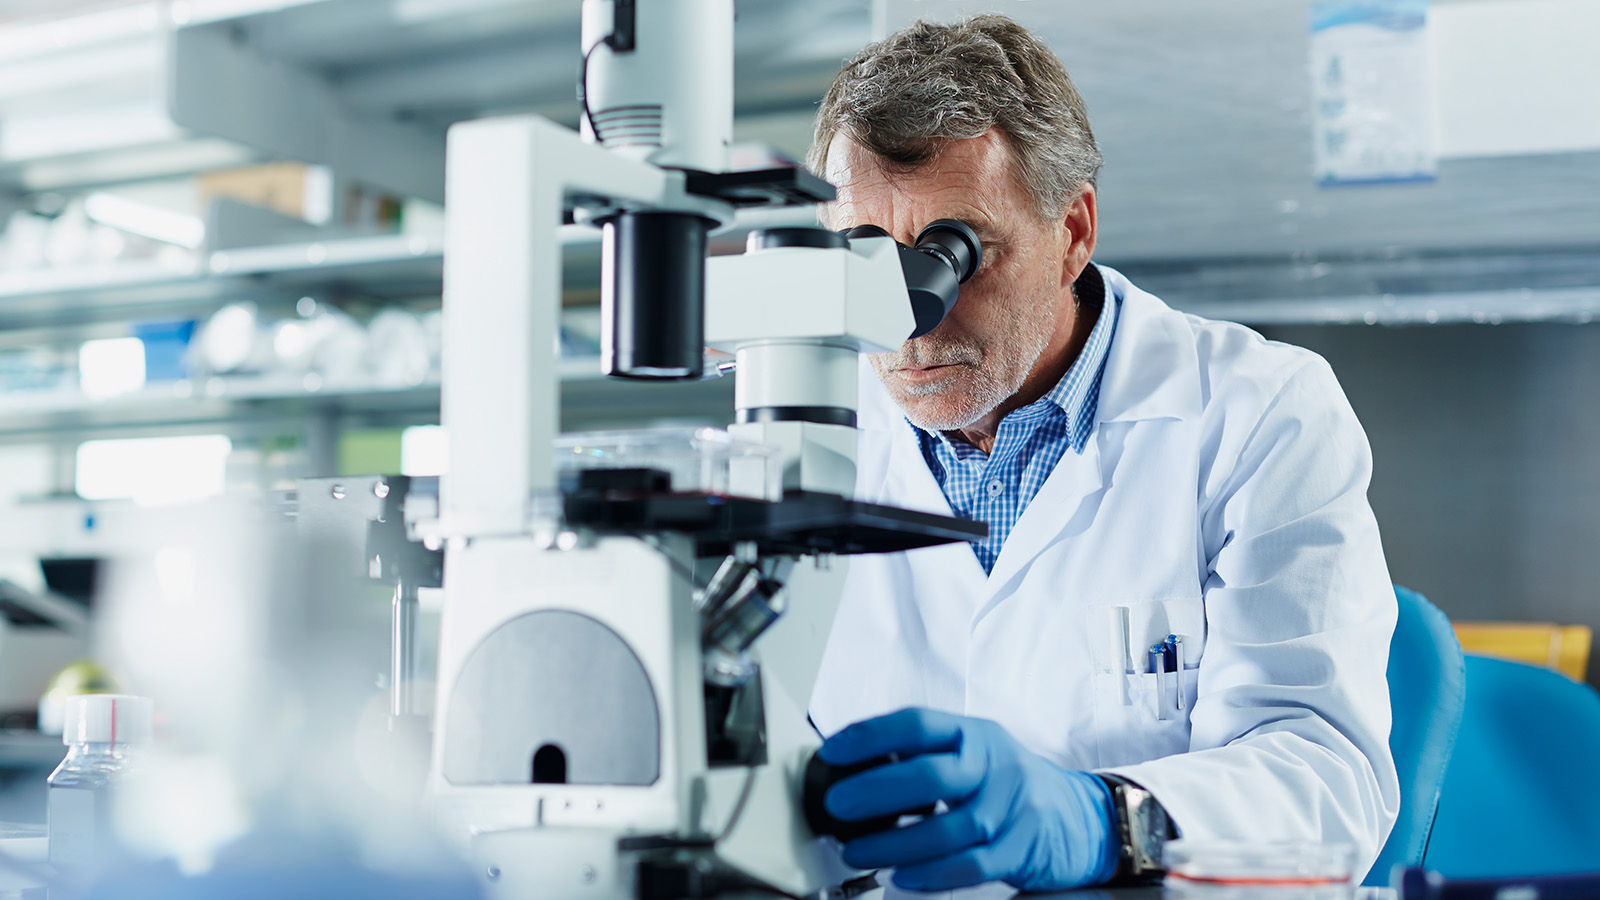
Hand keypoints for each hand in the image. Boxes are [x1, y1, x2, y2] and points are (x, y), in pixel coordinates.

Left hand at [818, 708, 1119, 891]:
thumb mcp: (975, 755)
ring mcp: (1012, 807)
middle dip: (876, 791)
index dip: (870, 736)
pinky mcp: (1023, 847)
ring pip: (949, 828)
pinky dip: (933, 874)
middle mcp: (994, 765)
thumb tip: (854, 768)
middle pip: (931, 775)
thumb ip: (926, 757)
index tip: (833, 751)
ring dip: (894, 843)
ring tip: (858, 851)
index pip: (917, 724)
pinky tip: (903, 877)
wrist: (1081, 816)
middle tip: (837, 805)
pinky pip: (972, 864)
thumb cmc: (1010, 784)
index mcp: (974, 735)